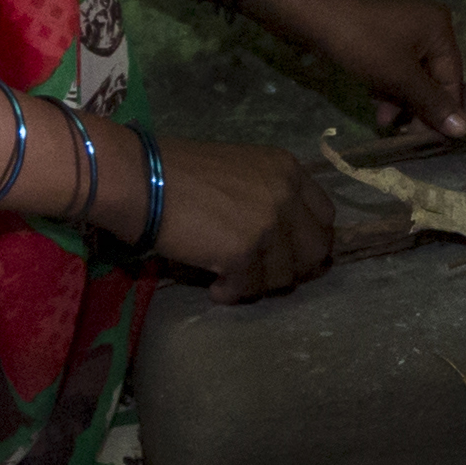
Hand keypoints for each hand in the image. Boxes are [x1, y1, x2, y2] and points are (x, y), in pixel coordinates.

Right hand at [152, 136, 338, 300]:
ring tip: (229, 278)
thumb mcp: (239, 169)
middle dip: (291, 268)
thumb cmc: (178, 170)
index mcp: (288, 170)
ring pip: (283, 276)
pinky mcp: (243, 253)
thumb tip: (283, 237)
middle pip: (314, 250)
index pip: (325, 216)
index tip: (289, 254)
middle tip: (262, 274)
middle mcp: (286, 194)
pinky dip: (232, 294)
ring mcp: (268, 225)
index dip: (308, 240)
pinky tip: (214, 287)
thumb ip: (267, 195)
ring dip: (257, 283)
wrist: (140, 179)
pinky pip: (249, 289)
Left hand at [280, 0, 465, 137]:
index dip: (443, 110)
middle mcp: (428, 22)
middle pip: (432, 76)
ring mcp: (404, 24)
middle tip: (404, 134)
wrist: (313, 16)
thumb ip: (432, 104)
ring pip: (411, 73)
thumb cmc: (363, 45)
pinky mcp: (383, 31)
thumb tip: (463, 130)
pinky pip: (396, 63)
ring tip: (383, 122)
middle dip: (417, 105)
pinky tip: (375, 102)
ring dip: (400, 99)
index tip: (433, 140)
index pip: (452, 78)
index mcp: (440, 27)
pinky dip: (389, 83)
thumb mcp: (400, 78)